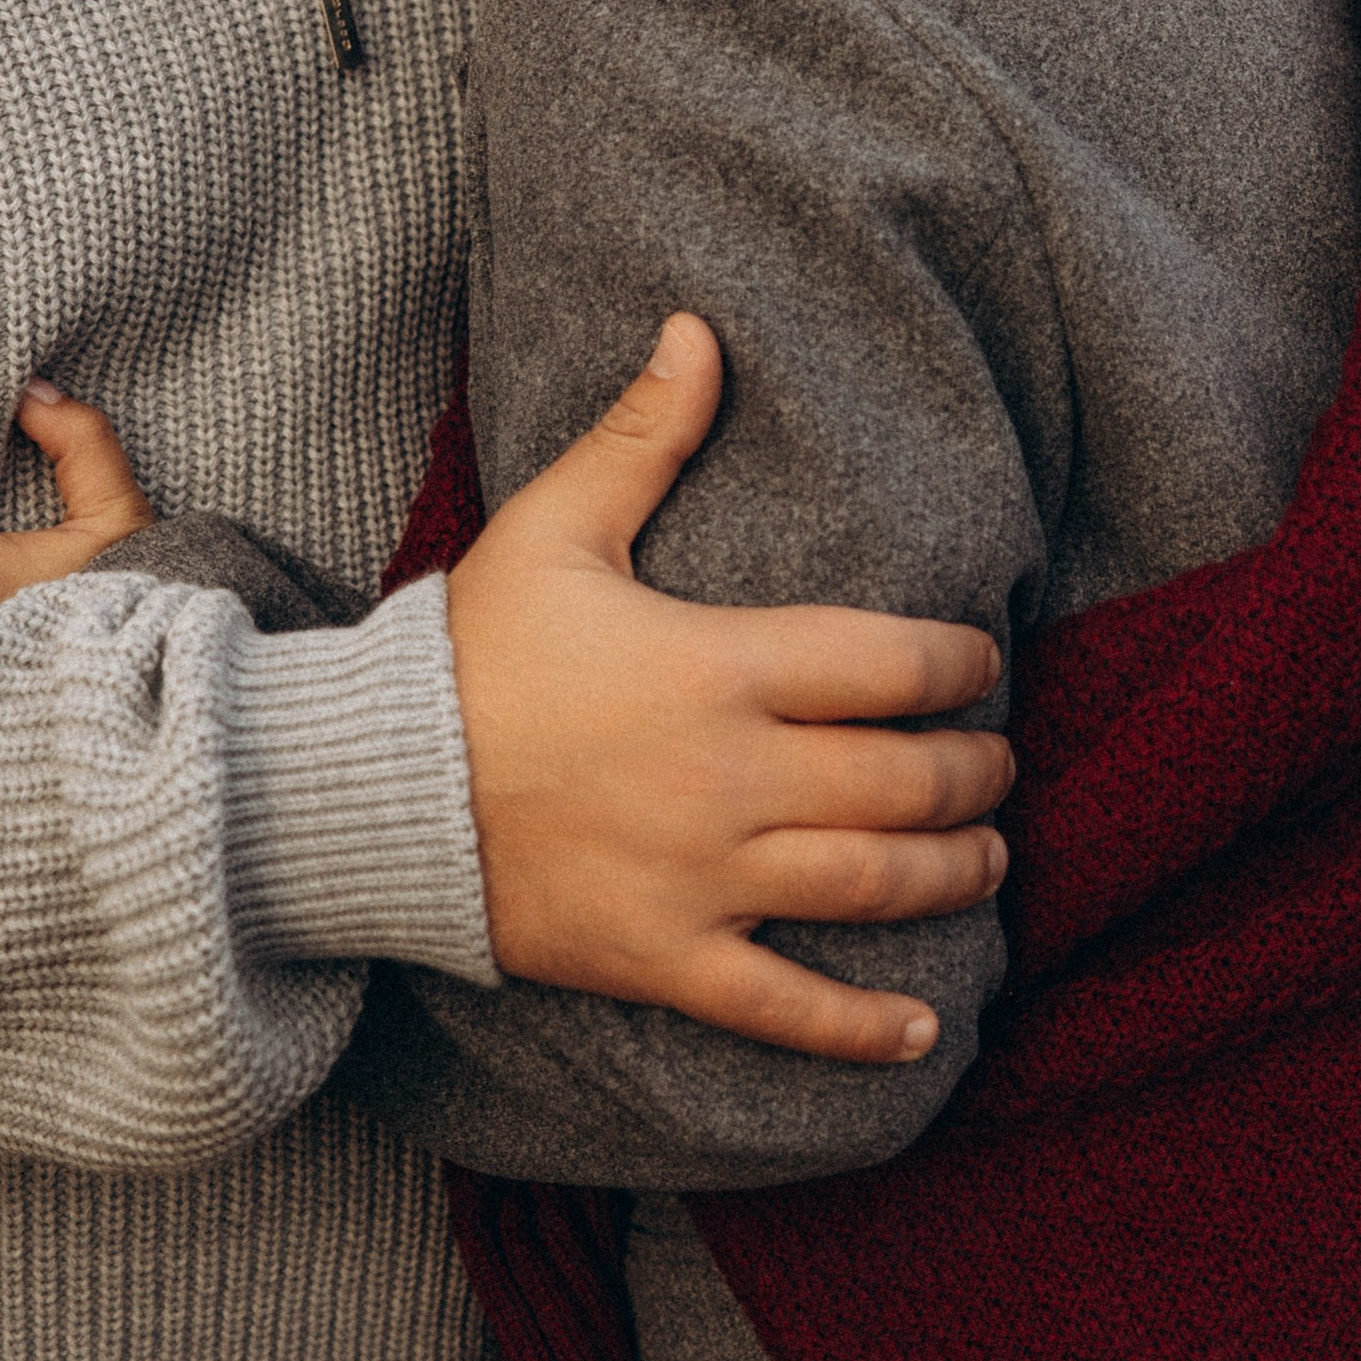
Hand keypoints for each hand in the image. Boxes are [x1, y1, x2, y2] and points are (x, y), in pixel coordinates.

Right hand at [446, 314, 1012, 1066]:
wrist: (366, 787)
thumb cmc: (466, 651)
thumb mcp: (553, 528)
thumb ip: (642, 433)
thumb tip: (699, 328)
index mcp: (718, 665)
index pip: (892, 664)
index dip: (961, 664)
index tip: (980, 663)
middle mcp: (730, 778)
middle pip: (907, 779)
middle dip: (974, 771)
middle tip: (994, 761)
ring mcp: (703, 877)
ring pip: (876, 885)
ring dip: (955, 872)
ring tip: (986, 855)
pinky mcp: (665, 958)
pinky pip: (788, 1008)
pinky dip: (866, 1030)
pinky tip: (925, 1032)